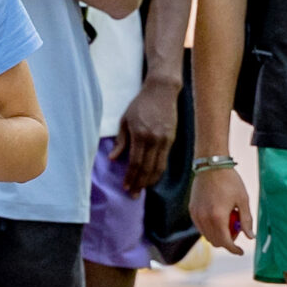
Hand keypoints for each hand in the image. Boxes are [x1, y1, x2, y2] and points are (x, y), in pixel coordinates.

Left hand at [114, 79, 180, 194]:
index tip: (125, 187)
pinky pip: (165, 160)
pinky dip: (158, 171)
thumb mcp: (125, 119)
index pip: (136, 162)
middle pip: (147, 168)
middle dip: (140, 183)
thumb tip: (114, 158)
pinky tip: (152, 177)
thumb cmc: (140, 104)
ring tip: (142, 189)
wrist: (162, 91)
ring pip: (158, 167)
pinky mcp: (172, 139)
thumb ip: (121, 140)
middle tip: (134, 195)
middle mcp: (154, 140)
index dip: (131, 177)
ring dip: (150, 181)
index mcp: (140, 134)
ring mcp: (165, 140)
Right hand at [189, 163, 252, 255]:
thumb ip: (246, 220)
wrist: (211, 165)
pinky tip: (217, 217)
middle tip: (236, 233)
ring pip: (206, 236)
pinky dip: (209, 228)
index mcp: (218, 217)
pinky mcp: (192, 210)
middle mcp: (204, 219)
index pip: (226, 242)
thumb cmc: (230, 181)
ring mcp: (196, 215)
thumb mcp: (242, 200)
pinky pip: (200, 227)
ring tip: (227, 222)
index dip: (234, 250)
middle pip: (215, 242)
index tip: (241, 251)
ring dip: (217, 235)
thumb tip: (250, 236)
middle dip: (226, 242)